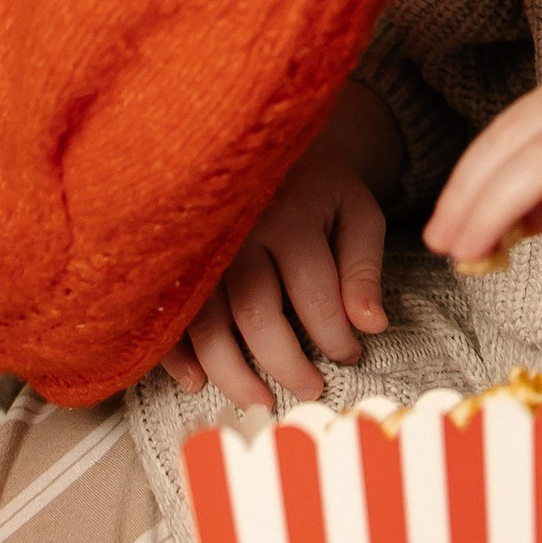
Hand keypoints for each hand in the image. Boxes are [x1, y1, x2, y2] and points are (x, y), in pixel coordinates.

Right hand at [160, 85, 400, 408]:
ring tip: (258, 400)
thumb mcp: (357, 212)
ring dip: (230, 371)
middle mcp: (240, 231)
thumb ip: (364, 268)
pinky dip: (176, 353)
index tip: (351, 356)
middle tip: (310, 391)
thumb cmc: (318, 187)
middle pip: (256, 312)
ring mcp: (201, 245)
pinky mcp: (176, 258)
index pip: (315, 294)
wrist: (266, 141)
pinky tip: (196, 381)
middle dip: (284, 364)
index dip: (336, 337)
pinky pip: (169, 313)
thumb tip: (372, 326)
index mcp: (292, 214)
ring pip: (207, 321)